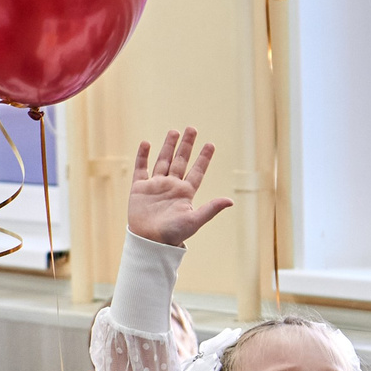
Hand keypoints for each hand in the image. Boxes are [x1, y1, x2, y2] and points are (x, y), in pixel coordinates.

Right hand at [125, 127, 231, 246]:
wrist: (149, 242)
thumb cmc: (173, 234)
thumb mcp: (194, 220)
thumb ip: (211, 209)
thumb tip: (231, 201)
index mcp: (185, 193)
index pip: (197, 171)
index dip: (204, 158)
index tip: (211, 144)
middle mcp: (172, 186)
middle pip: (180, 161)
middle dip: (186, 145)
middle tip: (192, 129)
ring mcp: (156, 186)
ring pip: (163, 161)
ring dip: (168, 146)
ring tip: (174, 131)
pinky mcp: (140, 189)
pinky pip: (141, 169)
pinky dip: (143, 156)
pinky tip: (146, 143)